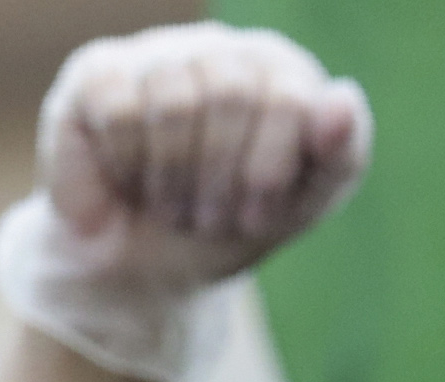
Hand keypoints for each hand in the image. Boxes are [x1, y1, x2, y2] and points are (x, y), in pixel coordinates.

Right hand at [38, 23, 370, 292]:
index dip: (270, 170)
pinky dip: (130, 166)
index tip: (257, 215)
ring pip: (174, 101)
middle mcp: (220, 48)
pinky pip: (119, 108)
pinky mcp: (99, 71)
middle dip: (222, 178)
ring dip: (175, 180)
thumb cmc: (229, 229)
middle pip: (231, 92)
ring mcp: (157, 54)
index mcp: (281, 71)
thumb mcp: (300, 208)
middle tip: (210, 218)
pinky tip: (131, 180)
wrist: (144, 270)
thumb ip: (339, 156)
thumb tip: (345, 96)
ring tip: (175, 206)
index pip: (290, 96)